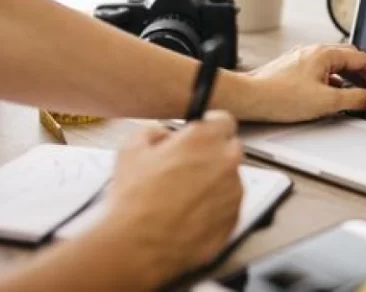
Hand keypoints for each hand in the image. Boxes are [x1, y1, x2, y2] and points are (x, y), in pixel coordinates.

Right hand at [99, 112, 242, 286]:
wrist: (138, 245)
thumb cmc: (135, 200)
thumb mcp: (131, 149)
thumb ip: (153, 132)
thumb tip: (161, 134)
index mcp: (205, 139)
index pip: (223, 121)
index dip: (210, 126)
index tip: (202, 132)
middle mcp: (226, 162)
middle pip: (229, 149)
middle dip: (212, 154)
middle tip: (187, 166)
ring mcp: (233, 192)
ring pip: (229, 179)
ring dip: (213, 182)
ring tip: (182, 197)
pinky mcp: (233, 219)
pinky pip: (228, 206)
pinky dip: (214, 208)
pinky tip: (188, 214)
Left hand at [242, 44, 365, 122]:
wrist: (248, 98)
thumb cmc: (280, 97)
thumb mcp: (326, 102)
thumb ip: (354, 99)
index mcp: (325, 53)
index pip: (362, 60)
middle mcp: (314, 52)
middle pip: (350, 59)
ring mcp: (303, 59)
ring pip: (336, 66)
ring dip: (352, 80)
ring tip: (361, 96)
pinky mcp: (294, 70)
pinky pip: (323, 72)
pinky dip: (336, 83)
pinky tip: (335, 96)